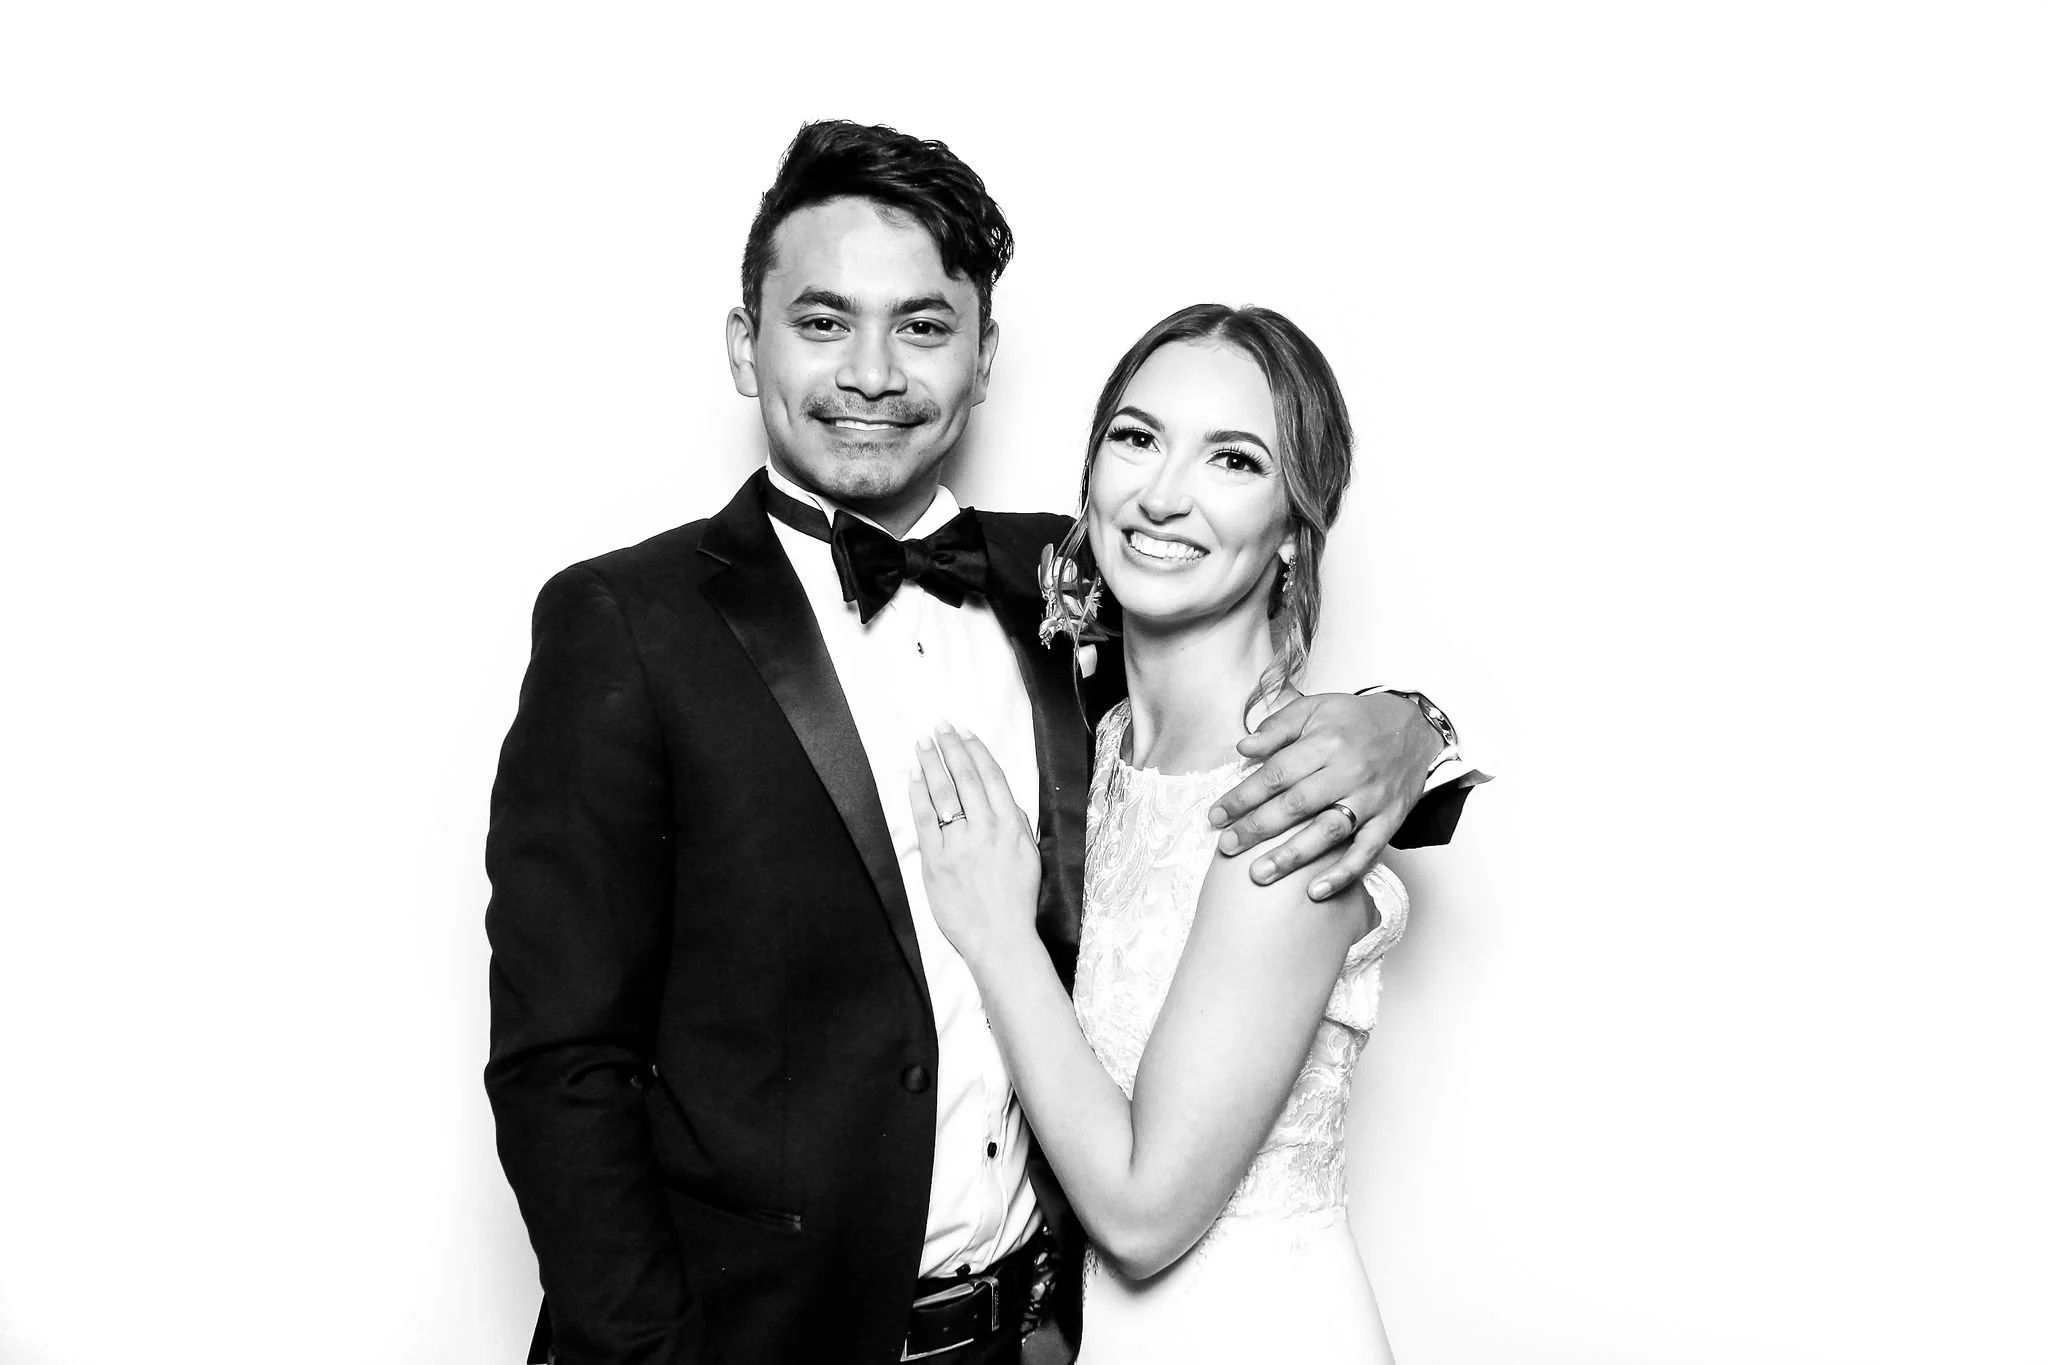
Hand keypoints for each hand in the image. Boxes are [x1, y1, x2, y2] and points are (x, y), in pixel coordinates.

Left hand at [908, 722, 1042, 963]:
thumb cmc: (1016, 901)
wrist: (1000, 938)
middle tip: (940, 725)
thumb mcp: (1029, 856)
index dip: (976, 750)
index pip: (992, 777)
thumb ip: (1016, 825)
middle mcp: (986, 830)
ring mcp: (959, 845)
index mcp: (1011, 827)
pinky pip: (925, 820)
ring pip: (944, 792)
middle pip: (966, 777)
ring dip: (932, 762)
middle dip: (951, 747)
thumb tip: (1002, 799)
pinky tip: (913, 775)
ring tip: (922, 742)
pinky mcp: (936, 861)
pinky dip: (918, 794)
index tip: (964, 731)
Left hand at [1208, 692, 1439, 899]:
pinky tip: (1315, 892)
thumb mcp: (1314, 708)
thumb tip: (1243, 747)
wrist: (1415, 727)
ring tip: (1259, 875)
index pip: (1276, 774)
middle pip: (1296, 804)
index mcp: (1325, 742)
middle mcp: (1348, 771)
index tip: (1216, 816)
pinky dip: (1343, 874)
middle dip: (1257, 828)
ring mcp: (1371, 798)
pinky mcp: (1389, 820)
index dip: (1243, 796)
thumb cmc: (1355, 720)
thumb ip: (1277, 728)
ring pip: (1328, 832)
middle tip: (1226, 847)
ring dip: (1292, 856)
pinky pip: (1367, 852)